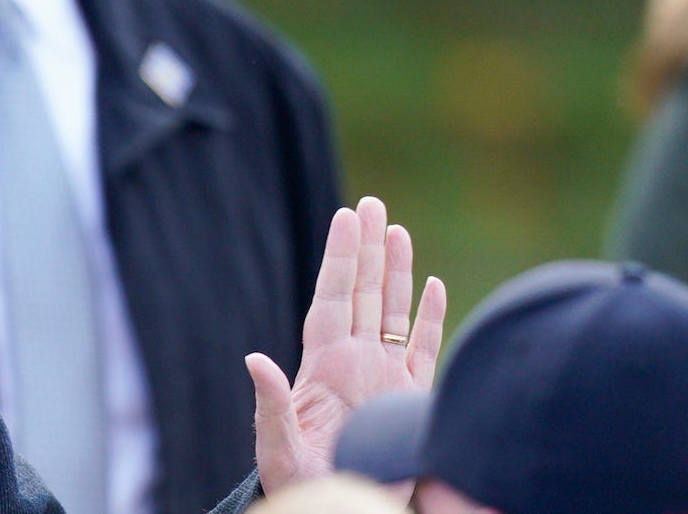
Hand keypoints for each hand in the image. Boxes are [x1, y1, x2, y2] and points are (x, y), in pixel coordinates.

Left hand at [245, 196, 446, 492]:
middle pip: (362, 291)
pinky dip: (430, 317)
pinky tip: (434, 287)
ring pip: (393, 310)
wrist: (343, 504)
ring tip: (398, 230)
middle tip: (371, 202)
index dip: (339, 257)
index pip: (332, 297)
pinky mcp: (411, 397)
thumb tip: (253, 359)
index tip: (345, 217)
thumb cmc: (303, 482)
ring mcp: (384, 376)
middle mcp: (354, 361)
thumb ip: (271, 403)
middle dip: (366, 247)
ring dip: (396, 271)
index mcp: (322, 364)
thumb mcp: (278, 445)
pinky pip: (424, 348)